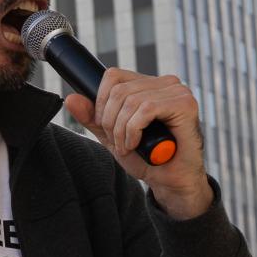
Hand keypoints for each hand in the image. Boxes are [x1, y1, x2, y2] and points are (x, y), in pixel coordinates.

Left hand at [63, 70, 210, 219]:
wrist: (169, 180)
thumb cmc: (146, 157)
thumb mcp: (111, 136)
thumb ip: (92, 118)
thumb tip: (71, 98)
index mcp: (148, 84)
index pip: (112, 76)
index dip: (101, 102)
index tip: (105, 126)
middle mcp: (165, 83)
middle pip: (119, 90)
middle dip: (110, 122)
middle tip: (117, 142)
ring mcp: (178, 91)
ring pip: (131, 101)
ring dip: (121, 131)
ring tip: (128, 147)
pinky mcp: (185, 104)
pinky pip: (146, 109)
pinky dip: (134, 130)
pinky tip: (137, 144)